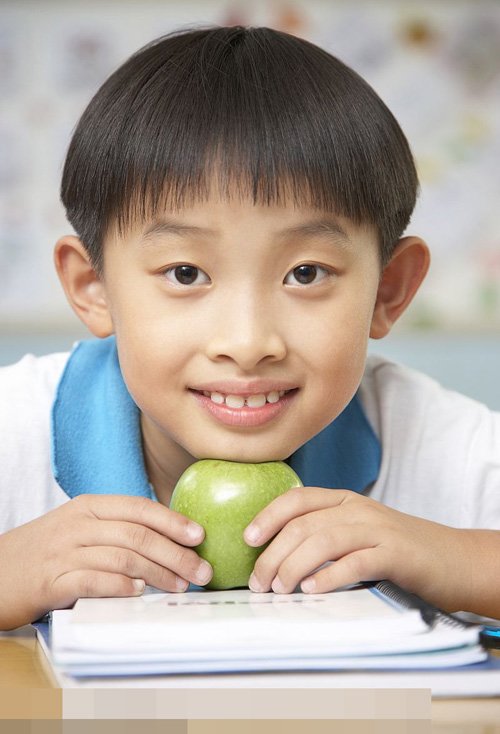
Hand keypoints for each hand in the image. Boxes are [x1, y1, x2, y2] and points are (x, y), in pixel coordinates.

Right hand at [0, 495, 211, 629]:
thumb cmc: (44, 552)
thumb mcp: (79, 528)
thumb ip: (116, 529)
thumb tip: (167, 542)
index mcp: (89, 506)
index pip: (140, 508)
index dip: (173, 521)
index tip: (199, 536)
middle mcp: (78, 524)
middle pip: (137, 534)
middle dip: (176, 554)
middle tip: (201, 571)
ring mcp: (63, 552)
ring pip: (122, 557)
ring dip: (158, 573)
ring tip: (180, 586)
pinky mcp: (50, 582)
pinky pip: (92, 580)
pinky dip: (120, 586)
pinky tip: (138, 593)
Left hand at [244, 487, 472, 611]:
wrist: (453, 559)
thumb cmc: (397, 550)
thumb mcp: (357, 532)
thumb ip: (325, 535)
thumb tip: (276, 558)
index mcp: (344, 500)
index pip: (297, 499)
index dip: (268, 516)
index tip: (248, 539)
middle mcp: (358, 509)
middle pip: (304, 525)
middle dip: (273, 554)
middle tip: (259, 583)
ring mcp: (378, 529)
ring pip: (324, 540)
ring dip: (294, 566)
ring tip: (280, 589)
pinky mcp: (396, 554)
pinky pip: (356, 561)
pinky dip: (330, 576)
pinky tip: (313, 591)